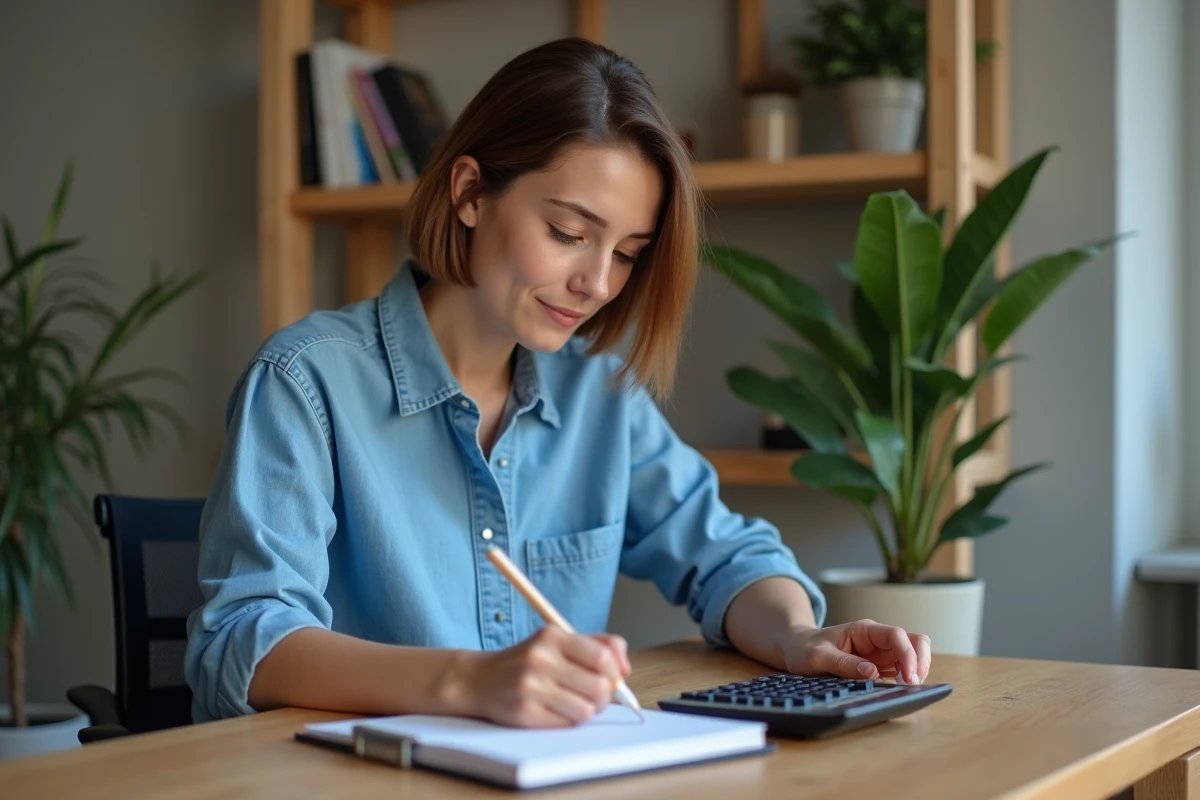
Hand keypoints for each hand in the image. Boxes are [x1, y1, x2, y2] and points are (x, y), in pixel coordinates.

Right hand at [451, 625, 630, 727]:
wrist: (478, 679)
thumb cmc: (526, 661)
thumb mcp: (557, 641)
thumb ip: (596, 645)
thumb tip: (625, 668)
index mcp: (552, 636)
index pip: (602, 657)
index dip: (616, 672)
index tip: (615, 678)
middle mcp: (540, 659)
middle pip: (599, 686)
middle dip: (605, 696)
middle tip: (596, 696)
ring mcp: (531, 687)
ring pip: (586, 709)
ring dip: (588, 710)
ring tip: (576, 704)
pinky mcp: (524, 713)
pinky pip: (566, 724)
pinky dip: (569, 720)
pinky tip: (557, 711)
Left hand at [777, 619, 931, 684]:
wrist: (796, 649)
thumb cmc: (805, 648)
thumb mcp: (818, 656)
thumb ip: (844, 664)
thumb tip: (872, 673)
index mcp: (864, 630)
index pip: (896, 636)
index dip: (908, 655)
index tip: (908, 678)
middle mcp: (877, 640)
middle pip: (914, 642)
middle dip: (920, 662)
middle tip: (912, 685)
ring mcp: (880, 654)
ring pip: (913, 656)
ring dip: (916, 672)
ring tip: (907, 689)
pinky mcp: (879, 667)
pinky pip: (902, 671)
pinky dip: (906, 680)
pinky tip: (900, 690)